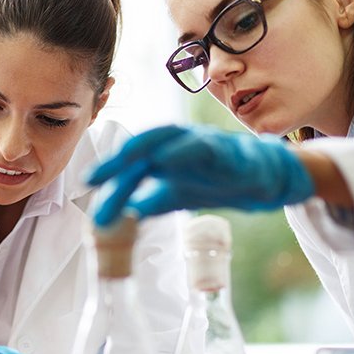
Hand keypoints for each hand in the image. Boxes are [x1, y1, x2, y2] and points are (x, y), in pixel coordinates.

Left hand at [85, 125, 314, 225]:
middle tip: (93, 177)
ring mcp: (204, 143)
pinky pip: (204, 147)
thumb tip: (123, 215)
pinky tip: (165, 159)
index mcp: (166, 154)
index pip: (133, 162)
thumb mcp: (178, 195)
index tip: (86, 186)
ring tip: (121, 159)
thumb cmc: (220, 181)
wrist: (268, 180)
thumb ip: (151, 201)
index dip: (109, 171)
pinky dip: (184, 151)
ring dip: (144, 147)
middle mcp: (180, 144)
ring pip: (170, 138)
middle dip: (117, 160)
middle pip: (143, 146)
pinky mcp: (228, 151)